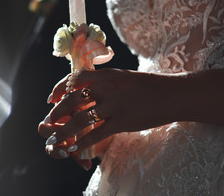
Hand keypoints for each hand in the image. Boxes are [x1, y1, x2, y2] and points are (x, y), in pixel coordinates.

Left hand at [39, 68, 177, 160]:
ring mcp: (115, 105)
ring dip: (65, 131)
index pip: (74, 79)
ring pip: (82, 119)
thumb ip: (103, 80)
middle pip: (74, 100)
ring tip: (55, 139)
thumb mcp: (123, 76)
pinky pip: (98, 133)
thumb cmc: (148, 85)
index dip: (59, 88)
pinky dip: (84, 142)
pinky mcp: (123, 122)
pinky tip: (75, 148)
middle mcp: (108, 88)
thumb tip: (83, 84)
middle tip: (49, 121)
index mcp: (107, 75)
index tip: (51, 98)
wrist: (174, 94)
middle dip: (58, 112)